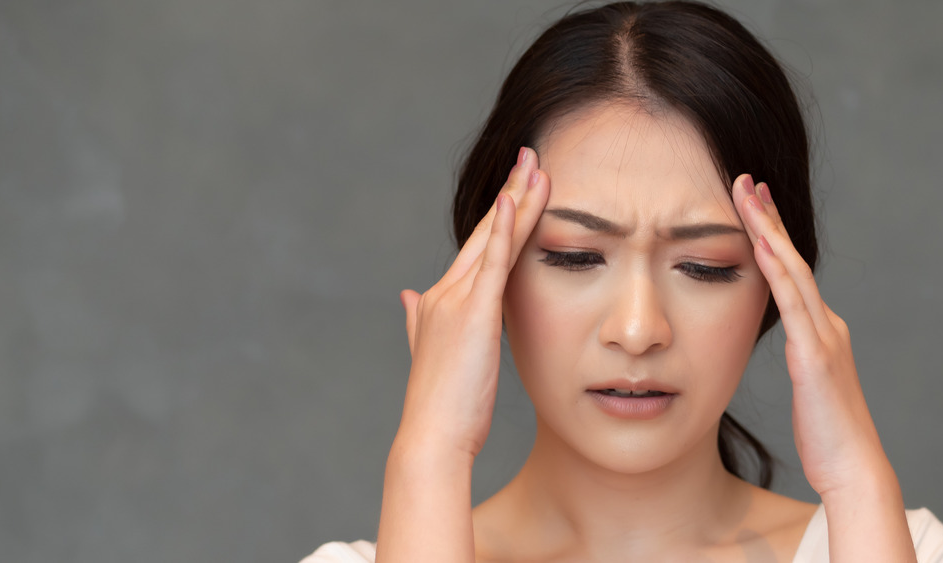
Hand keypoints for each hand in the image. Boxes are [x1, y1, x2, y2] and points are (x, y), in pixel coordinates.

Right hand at [396, 147, 549, 459]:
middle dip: (510, 192)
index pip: (479, 249)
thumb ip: (417, 321)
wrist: (432, 437)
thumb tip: (406, 297)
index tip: (518, 185)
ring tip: (536, 165)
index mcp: (441, 302)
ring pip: (493, 239)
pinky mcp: (472, 313)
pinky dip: (504, 227)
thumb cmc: (442, 406)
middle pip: (486, 233)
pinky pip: (493, 262)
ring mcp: (456, 300)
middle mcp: (445, 292)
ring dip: (516, 198)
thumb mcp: (430, 353)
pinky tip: (515, 198)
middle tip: (530, 156)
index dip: (500, 215)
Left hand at [731, 174, 892, 496]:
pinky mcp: (815, 358)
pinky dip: (776, 273)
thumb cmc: (827, 432)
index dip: (770, 234)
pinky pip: (794, 306)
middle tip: (745, 179)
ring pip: (792, 272)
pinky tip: (760, 246)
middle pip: (792, 259)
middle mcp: (825, 324)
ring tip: (748, 195)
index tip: (750, 201)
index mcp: (818, 329)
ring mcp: (823, 337)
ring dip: (769, 231)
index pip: (790, 271)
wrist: (854, 468)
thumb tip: (782, 338)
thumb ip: (797, 354)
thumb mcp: (806, 383)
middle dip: (769, 217)